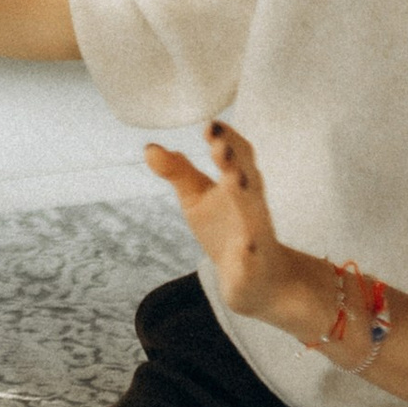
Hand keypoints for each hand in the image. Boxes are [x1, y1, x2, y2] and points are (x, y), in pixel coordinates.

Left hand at [143, 122, 323, 332]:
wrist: (256, 279)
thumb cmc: (226, 229)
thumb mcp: (197, 197)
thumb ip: (178, 172)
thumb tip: (150, 148)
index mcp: (239, 183)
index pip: (238, 155)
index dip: (227, 140)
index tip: (210, 127)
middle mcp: (252, 204)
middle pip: (249, 177)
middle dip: (236, 160)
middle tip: (219, 145)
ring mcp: (257, 235)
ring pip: (256, 214)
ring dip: (246, 196)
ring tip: (231, 178)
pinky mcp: (255, 265)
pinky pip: (255, 258)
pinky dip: (251, 253)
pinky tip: (246, 249)